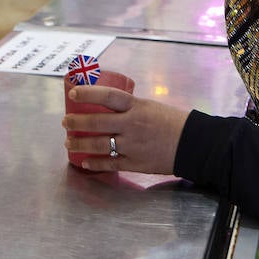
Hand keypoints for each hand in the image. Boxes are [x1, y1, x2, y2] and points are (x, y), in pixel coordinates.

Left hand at [62, 83, 190, 174]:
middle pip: (97, 123)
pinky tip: (84, 162)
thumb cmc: (173, 121)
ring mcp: (132, 146)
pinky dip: (94, 163)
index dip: (89, 93)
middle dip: (77, 122)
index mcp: (137, 107)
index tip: (73, 93)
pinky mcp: (135, 163)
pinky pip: (110, 164)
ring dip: (80, 144)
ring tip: (68, 142)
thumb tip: (108, 108)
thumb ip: (130, 108)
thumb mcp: (150, 106)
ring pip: (100, 145)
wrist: (193, 144)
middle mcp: (132, 125)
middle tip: (65, 122)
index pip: (108, 96)